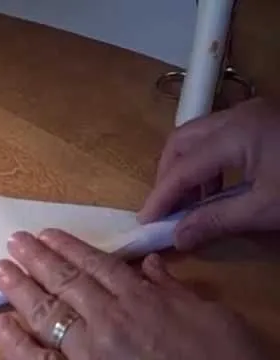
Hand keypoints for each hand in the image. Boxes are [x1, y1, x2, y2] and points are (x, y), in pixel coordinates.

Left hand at [0, 230, 262, 359]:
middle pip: (65, 281)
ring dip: (21, 288)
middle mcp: (110, 316)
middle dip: (37, 259)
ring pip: (48, 311)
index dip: (68, 247)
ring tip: (0, 268)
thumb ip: (174, 287)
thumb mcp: (208, 312)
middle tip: (14, 241)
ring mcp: (91, 348)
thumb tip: (152, 263)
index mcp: (140, 297)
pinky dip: (18, 342)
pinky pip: (41, 359)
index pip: (95, 264)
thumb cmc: (222, 355)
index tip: (47, 233)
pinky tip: (0, 324)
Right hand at [139, 98, 279, 249]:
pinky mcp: (259, 118)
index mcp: (235, 134)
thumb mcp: (269, 208)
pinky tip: (217, 186)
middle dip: (167, 176)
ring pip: (196, 136)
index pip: (182, 168)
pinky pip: (216, 137)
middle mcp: (235, 116)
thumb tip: (177, 237)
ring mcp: (248, 113)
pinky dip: (206, 162)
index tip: (145, 222)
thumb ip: (217, 220)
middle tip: (167, 208)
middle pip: (180, 142)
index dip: (161, 196)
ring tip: (193, 201)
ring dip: (186, 168)